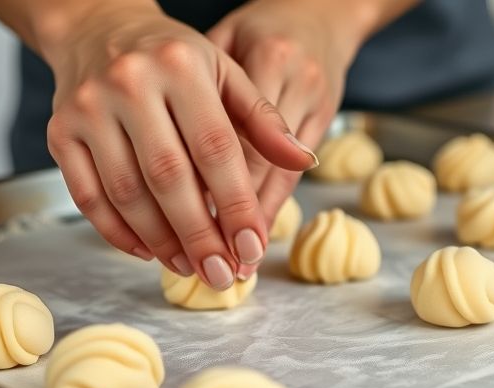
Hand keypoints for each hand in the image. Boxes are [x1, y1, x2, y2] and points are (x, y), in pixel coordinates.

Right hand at [38, 1, 317, 288]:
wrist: (98, 28)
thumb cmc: (173, 57)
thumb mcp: (226, 73)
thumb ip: (263, 120)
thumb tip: (302, 161)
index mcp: (180, 66)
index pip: (215, 148)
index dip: (236, 204)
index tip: (252, 247)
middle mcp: (129, 84)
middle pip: (169, 177)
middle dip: (199, 235)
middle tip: (221, 274)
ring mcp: (88, 109)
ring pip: (127, 193)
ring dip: (161, 241)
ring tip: (189, 266)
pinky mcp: (59, 133)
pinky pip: (88, 197)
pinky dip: (117, 232)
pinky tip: (147, 251)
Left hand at [208, 0, 366, 276]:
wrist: (318, 11)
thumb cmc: (254, 32)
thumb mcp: (222, 47)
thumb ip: (198, 94)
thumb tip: (165, 154)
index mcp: (261, 56)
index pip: (227, 137)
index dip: (206, 184)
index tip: (181, 222)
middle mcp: (293, 76)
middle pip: (255, 163)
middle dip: (229, 215)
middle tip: (208, 257)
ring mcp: (316, 97)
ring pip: (279, 174)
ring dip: (254, 220)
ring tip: (233, 257)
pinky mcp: (328, 113)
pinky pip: (294, 171)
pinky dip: (272, 204)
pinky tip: (254, 231)